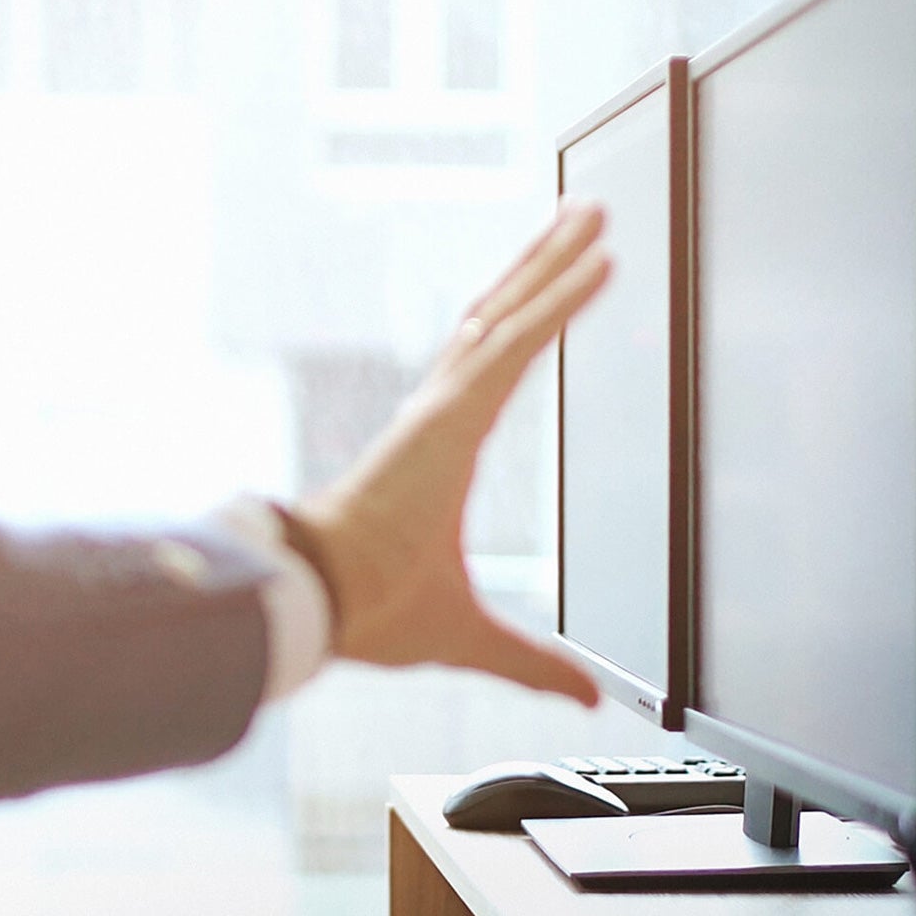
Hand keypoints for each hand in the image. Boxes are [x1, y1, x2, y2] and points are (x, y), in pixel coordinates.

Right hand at [289, 204, 612, 704]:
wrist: (321, 604)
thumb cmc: (368, 609)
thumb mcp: (471, 634)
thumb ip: (532, 661)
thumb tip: (585, 698)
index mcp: (438, 447)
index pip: (491, 365)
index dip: (523, 318)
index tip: (552, 281)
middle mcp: (439, 412)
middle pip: (501, 318)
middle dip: (541, 266)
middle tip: (582, 219)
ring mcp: (444, 407)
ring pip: (510, 314)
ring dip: (554, 263)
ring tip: (591, 217)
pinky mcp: (452, 412)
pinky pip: (518, 342)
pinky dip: (558, 300)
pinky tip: (595, 263)